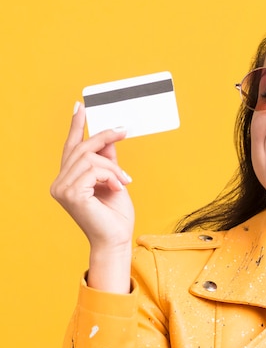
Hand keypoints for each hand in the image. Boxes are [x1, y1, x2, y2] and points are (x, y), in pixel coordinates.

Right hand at [51, 103, 134, 291]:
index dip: (76, 127)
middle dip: (105, 139)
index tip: (81, 107)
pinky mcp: (70, 194)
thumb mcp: (113, 181)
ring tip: (124, 181)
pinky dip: (110, 175)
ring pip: (90, 158)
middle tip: (124, 131)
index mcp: (68, 180)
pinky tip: (118, 187)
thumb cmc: (115, 216)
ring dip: (113, 167)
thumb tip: (108, 139)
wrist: (117, 240)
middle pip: (82, 148)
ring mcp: (62, 189)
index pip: (71, 148)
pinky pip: (93, 170)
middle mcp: (60, 183)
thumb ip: (107, 161)